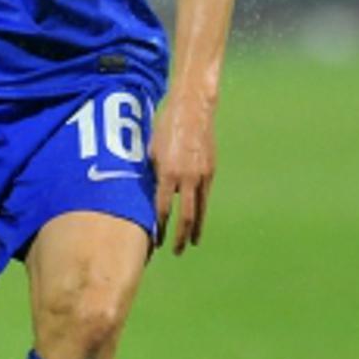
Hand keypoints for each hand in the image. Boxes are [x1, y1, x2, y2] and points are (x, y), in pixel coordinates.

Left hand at [150, 90, 216, 254]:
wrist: (193, 108)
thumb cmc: (166, 126)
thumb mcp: (151, 150)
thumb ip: (152, 174)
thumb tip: (147, 194)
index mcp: (168, 172)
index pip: (163, 208)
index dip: (159, 227)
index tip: (155, 240)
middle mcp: (187, 177)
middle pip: (185, 216)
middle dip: (179, 236)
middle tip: (175, 250)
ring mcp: (201, 175)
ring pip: (200, 210)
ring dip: (195, 229)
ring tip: (191, 242)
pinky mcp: (211, 170)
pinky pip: (205, 196)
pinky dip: (201, 211)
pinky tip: (198, 220)